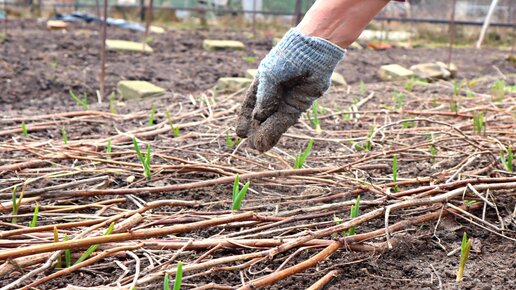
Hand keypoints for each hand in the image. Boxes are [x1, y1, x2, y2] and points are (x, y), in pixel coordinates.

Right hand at [236, 29, 344, 151]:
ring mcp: (287, 100)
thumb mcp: (269, 76)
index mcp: (263, 82)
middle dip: (255, 131)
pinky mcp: (300, 105)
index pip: (250, 104)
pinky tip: (268, 141)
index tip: (240, 133)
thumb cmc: (288, 58)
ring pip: (273, 121)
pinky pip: (285, 121)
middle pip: (262, 116)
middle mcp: (275, 93)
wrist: (313, 51)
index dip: (245, 119)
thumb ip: (264, 97)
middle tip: (250, 146)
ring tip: (258, 149)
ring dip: (265, 135)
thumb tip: (259, 118)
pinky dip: (276, 131)